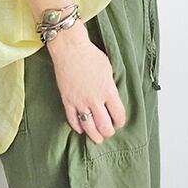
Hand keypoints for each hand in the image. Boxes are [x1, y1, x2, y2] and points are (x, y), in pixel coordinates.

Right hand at [46, 23, 126, 143]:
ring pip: (89, 126)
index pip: (118, 114)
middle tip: (109, 132)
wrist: (70, 49)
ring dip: (94, 135)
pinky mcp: (67, 100)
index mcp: (108, 91)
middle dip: (108, 131)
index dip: (120, 121)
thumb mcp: (108, 69)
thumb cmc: (91, 55)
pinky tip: (81, 129)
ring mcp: (80, 101)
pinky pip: (72, 119)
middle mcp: (95, 99)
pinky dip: (77, 126)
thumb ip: (110, 86)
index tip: (119, 123)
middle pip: (104, 125)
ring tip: (97, 138)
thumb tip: (111, 97)